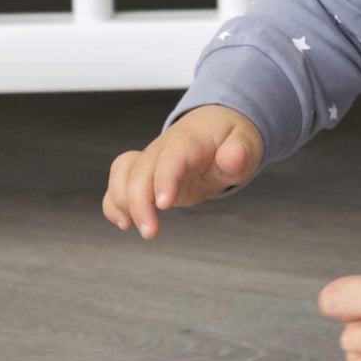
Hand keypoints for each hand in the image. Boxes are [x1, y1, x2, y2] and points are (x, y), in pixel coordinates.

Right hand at [102, 104, 263, 237]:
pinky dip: (114, 201)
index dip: (165, 179)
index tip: (164, 204)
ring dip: (122, 202)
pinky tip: (123, 222)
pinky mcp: (144, 173)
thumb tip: (233, 157)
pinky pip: (118, 180)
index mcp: (190, 140)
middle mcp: (164, 148)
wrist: (217, 128)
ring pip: (123, 173)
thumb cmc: (231, 139)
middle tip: (150, 232)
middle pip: (141, 170)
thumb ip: (241, 151)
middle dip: (139, 202)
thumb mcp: (246, 144)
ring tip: (133, 227)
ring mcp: (151, 159)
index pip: (173, 156)